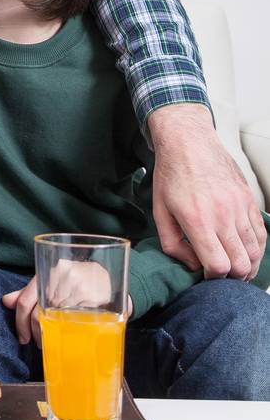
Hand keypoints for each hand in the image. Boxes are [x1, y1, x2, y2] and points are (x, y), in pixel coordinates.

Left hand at [2, 270, 134, 346]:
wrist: (104, 274)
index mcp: (45, 273)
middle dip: (35, 333)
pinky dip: (67, 331)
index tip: (22, 337)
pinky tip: (66, 337)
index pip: (25, 301)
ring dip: (50, 335)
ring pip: (55, 319)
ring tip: (50, 343)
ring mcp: (75, 288)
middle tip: (37, 344)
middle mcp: (58, 279)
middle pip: (38, 313)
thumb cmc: (72, 278)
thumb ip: (28, 292)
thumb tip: (6, 301)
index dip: (20, 322)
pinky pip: (74, 320)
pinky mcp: (90, 299)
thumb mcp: (49, 280)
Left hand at [147, 103, 265, 278]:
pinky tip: (245, 251)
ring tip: (235, 267)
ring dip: (247, 265)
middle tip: (222, 275)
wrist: (189, 142)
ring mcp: (239, 206)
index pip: (218, 266)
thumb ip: (173, 245)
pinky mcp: (248, 199)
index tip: (206, 274)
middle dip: (232, 276)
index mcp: (197, 220)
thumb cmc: (171, 176)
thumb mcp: (159, 211)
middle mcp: (222, 215)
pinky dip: (256, 248)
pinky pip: (261, 233)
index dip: (213, 278)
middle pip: (241, 264)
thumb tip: (193, 265)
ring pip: (255, 251)